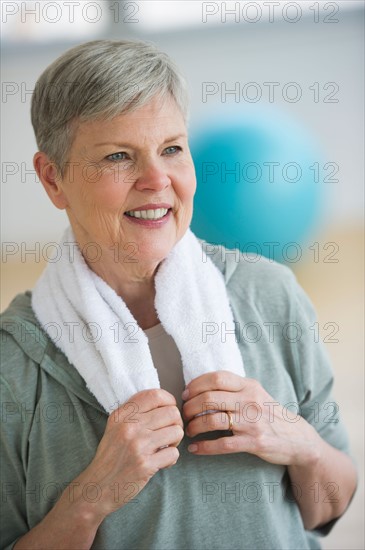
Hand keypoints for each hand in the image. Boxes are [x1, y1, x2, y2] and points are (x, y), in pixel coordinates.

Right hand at [73, 389, 183, 520]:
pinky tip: (162, 462)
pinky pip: (173, 453)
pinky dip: (171, 458)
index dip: (169, 401)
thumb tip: (164, 403)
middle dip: (176, 423)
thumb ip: (135, 412)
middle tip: (169, 433)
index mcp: (122, 414)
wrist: (98, 486)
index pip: (155, 395)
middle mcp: (130, 426)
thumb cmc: (110, 456)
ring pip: (176, 431)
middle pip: (171, 412)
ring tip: (166, 447)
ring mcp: (138, 445)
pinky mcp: (145, 465)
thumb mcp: (115, 426)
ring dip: (176, 441)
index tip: (169, 410)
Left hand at [182, 371, 320, 464]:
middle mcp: (250, 400)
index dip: (196, 385)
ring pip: (213, 420)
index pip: (216, 378)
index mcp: (249, 385)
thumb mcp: (256, 393)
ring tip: (189, 430)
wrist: (298, 438)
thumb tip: (200, 387)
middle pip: (209, 398)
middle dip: (190, 407)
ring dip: (194, 426)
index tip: (186, 394)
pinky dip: (204, 447)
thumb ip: (234, 388)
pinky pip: (223, 444)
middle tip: (184, 414)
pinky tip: (195, 449)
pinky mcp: (255, 442)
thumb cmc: (269, 414)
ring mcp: (253, 422)